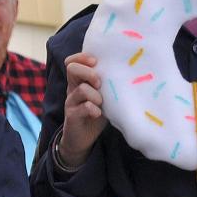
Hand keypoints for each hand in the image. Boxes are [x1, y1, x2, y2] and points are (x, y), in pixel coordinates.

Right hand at [58, 52, 107, 167]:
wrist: (82, 139)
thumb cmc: (95, 114)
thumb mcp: (102, 96)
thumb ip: (106, 84)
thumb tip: (125, 70)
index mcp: (78, 81)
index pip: (73, 61)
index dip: (82, 57)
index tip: (95, 62)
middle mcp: (72, 89)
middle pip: (72, 69)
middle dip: (88, 72)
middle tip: (99, 83)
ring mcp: (71, 102)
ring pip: (81, 89)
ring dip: (95, 94)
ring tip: (101, 103)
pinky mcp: (72, 116)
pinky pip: (82, 107)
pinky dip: (92, 109)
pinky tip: (98, 114)